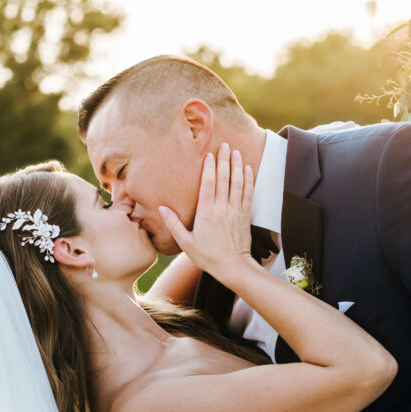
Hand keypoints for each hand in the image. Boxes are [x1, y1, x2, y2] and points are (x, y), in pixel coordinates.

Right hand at [158, 144, 253, 277]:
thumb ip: (174, 225)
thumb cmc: (208, 257)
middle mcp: (222, 208)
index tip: (209, 154)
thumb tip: (162, 209)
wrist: (233, 267)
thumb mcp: (186, 243)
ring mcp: (235, 211)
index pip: (208, 184)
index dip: (209, 167)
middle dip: (224, 160)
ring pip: (237, 183)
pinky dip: (248, 180)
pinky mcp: (245, 215)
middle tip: (224, 144)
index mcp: (206, 213)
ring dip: (237, 165)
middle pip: (224, 178)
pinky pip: (248, 193)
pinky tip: (247, 169)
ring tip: (235, 151)